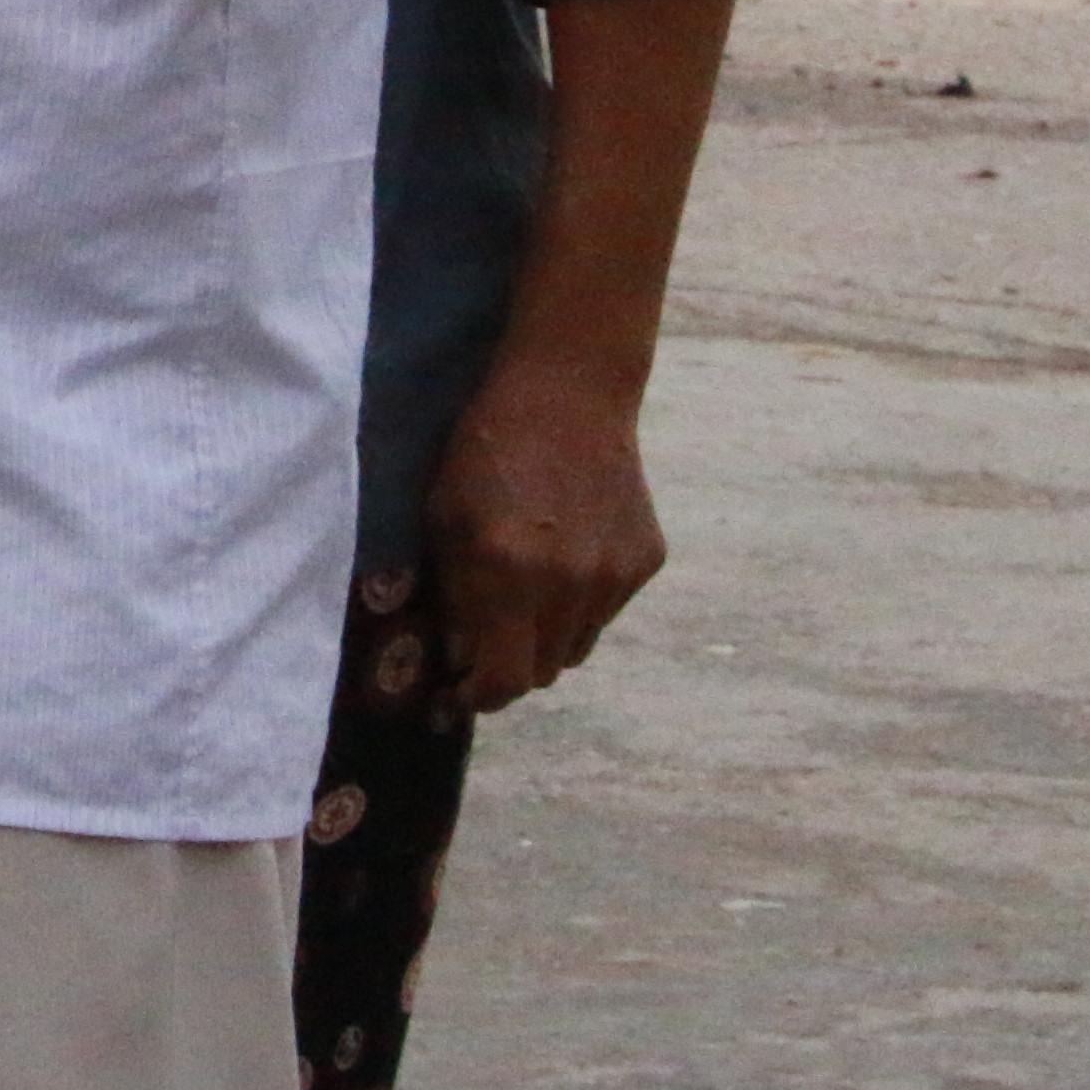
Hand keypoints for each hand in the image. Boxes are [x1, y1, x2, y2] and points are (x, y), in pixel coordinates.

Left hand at [426, 348, 668, 716]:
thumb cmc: (486, 446)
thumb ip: (453, 595)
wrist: (568, 391)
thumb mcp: (443, 515)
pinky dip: (580, 602)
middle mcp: (568, 584)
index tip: (454, 695)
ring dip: (545, 637)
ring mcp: (614, 575)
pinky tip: (564, 553)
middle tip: (482, 644)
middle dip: (507, 667)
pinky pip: (606, 609)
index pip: (503, 681)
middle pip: (542, 672)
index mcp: (508, 574)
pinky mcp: (646, 561)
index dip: (475, 699)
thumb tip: (461, 660)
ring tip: (523, 590)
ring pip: (576, 647)